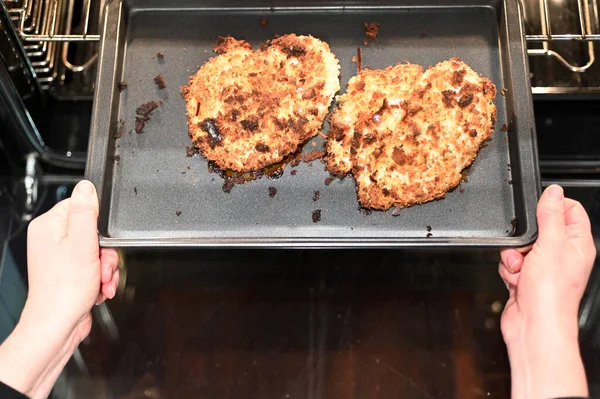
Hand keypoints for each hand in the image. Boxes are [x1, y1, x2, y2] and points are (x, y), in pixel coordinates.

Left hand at [0, 180, 119, 398]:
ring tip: (101, 281)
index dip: (99, 225)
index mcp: (49, 226)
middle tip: (102, 265)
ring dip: (107, 268)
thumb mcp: (83, 243)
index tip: (100, 240)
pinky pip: (94, 266)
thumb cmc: (65, 290)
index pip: (82, 207)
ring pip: (98, 251)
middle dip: (106, 252)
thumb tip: (86, 186)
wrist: (58, 325)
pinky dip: (101, 278)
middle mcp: (51, 240)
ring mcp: (59, 258)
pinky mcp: (69, 273)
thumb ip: (86, 212)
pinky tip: (99, 288)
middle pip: (94, 231)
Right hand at [499, 184, 594, 398]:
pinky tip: (516, 280)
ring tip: (521, 270)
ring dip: (514, 256)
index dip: (552, 207)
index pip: (570, 210)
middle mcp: (563, 255)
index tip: (538, 211)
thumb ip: (551, 215)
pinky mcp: (526, 279)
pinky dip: (508, 270)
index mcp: (578, 244)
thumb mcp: (551, 245)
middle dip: (524, 238)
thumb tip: (554, 192)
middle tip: (528, 248)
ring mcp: (544, 268)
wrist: (534, 325)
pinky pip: (511, 263)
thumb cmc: (551, 294)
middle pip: (538, 228)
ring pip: (520, 246)